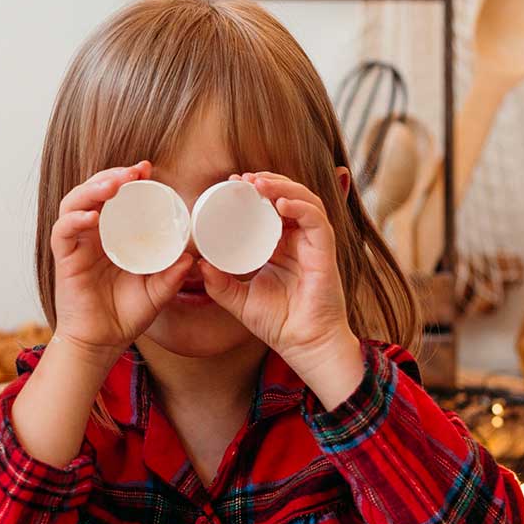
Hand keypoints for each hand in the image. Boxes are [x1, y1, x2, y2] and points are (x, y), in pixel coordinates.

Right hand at [47, 163, 194, 362]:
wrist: (102, 343)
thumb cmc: (125, 316)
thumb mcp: (157, 292)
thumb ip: (172, 275)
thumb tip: (192, 257)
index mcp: (113, 236)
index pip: (116, 198)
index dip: (128, 179)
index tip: (147, 169)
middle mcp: (92, 235)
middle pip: (94, 191)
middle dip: (112, 175)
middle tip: (134, 171)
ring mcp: (77, 245)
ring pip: (75, 203)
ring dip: (92, 188)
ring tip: (114, 184)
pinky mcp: (65, 259)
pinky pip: (63, 231)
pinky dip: (75, 219)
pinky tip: (92, 215)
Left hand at [199, 172, 363, 404]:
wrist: (303, 345)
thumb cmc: (278, 323)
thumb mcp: (239, 300)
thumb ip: (219, 284)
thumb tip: (199, 263)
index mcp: (281, 247)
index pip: (270, 209)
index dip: (255, 192)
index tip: (231, 183)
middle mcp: (299, 241)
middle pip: (288, 198)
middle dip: (267, 182)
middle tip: (242, 178)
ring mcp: (313, 244)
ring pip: (304, 201)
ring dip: (283, 187)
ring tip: (259, 183)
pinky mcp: (325, 252)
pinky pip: (316, 220)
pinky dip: (300, 207)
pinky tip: (280, 203)